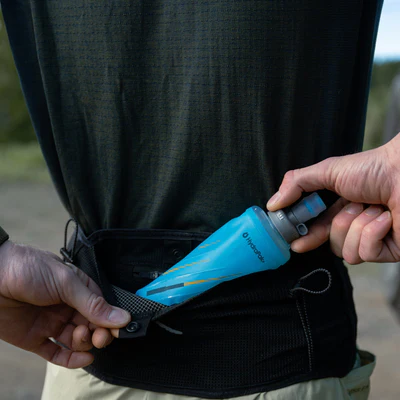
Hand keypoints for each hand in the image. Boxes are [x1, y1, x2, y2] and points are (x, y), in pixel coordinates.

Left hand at [0, 241, 130, 367]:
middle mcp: (68, 306)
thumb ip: (92, 303)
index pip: (102, 308)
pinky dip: (72, 359)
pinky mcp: (35, 338)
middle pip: (92, 326)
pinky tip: (83, 359)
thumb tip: (122, 317)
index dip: (111, 320)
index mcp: (78, 289)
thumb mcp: (65, 282)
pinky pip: (57, 353)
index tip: (119, 329)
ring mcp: (52, 323)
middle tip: (99, 337)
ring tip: (81, 336)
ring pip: (77, 341)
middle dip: (99, 333)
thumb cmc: (28, 269)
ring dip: (85, 343)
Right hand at [267, 133, 399, 263]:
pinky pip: (364, 253)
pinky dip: (371, 233)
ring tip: (370, 207)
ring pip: (345, 251)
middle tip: (317, 229)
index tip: (293, 242)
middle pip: (330, 243)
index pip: (320, 228)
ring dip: (354, 225)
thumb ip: (296, 184)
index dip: (306, 236)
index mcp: (342, 206)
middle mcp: (357, 224)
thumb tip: (273, 204)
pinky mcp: (387, 250)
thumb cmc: (372, 168)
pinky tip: (385, 218)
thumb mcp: (327, 171)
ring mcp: (373, 239)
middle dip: (327, 230)